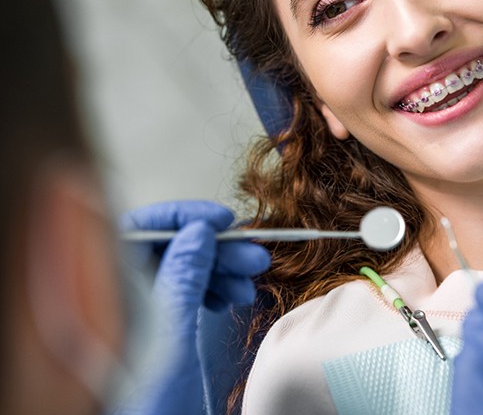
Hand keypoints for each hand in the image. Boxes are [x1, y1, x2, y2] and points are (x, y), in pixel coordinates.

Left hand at [117, 200, 270, 414]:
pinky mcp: (153, 331)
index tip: (219, 220)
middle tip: (250, 255)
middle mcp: (113, 299)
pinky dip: (209, 291)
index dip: (181, 218)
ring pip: (178, 272)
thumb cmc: (146, 409)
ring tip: (248, 281)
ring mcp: (134, 314)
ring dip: (217, 271)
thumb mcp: (169, 339)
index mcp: (101, 294)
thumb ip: (180, 280)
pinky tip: (230, 297)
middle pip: (164, 251)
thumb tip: (197, 234)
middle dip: (212, 249)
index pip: (136, 230)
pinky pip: (182, 295)